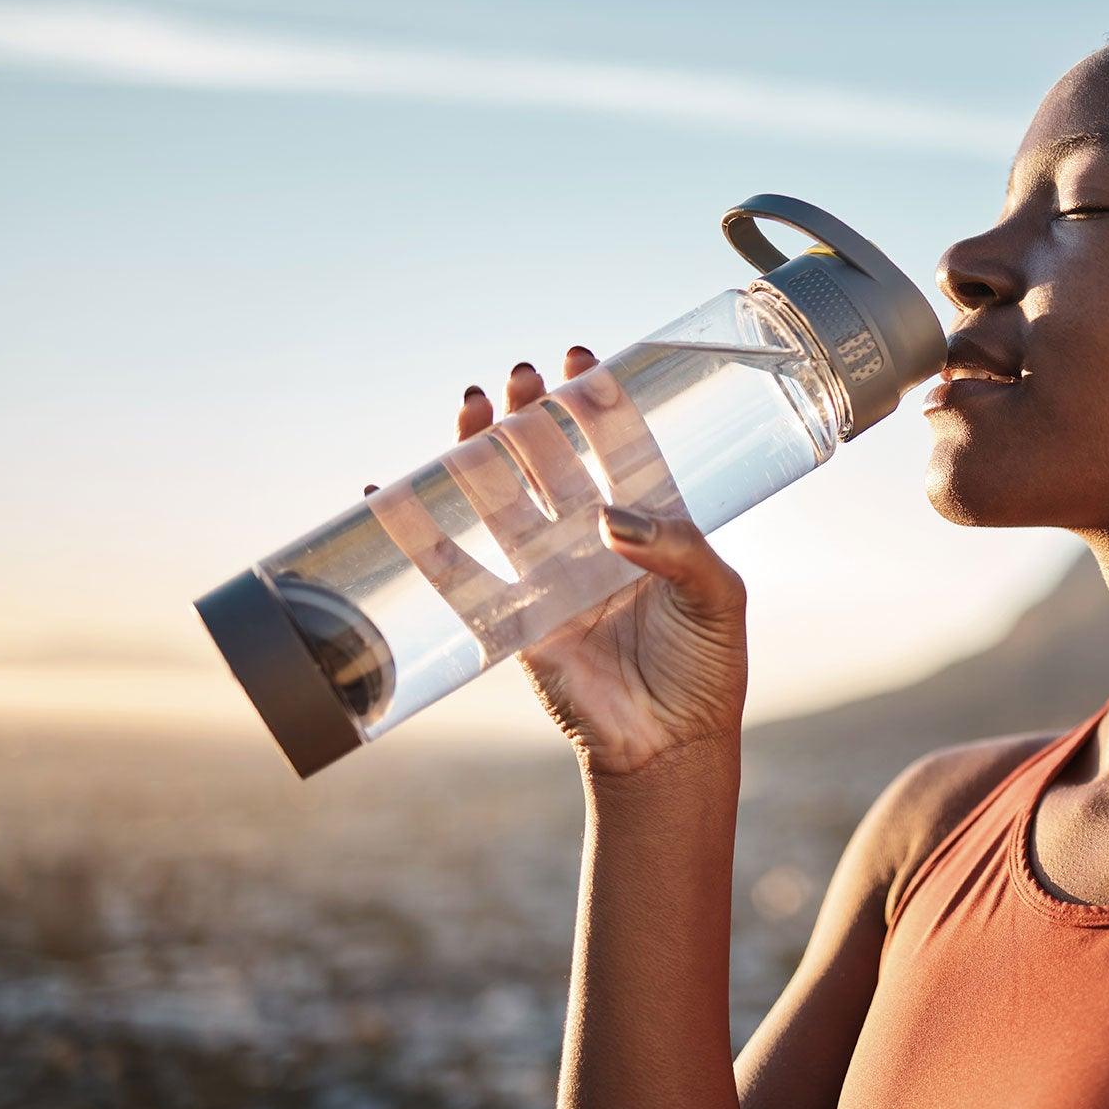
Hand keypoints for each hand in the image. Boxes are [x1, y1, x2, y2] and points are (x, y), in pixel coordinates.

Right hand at [372, 346, 749, 776]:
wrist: (672, 745)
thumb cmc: (709, 669)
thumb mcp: (720, 597)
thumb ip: (678, 549)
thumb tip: (609, 519)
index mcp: (651, 528)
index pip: (619, 450)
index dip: (597, 407)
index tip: (578, 363)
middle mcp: (595, 544)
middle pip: (553, 464)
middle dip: (534, 417)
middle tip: (520, 377)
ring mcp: (550, 578)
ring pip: (504, 503)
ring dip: (481, 454)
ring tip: (468, 404)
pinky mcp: (514, 622)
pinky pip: (459, 574)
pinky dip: (420, 536)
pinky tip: (389, 492)